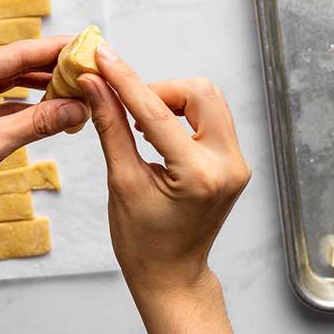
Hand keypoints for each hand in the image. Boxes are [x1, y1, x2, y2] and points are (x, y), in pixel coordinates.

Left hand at [0, 37, 87, 239]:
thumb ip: (39, 121)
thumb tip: (79, 107)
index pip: (17, 54)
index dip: (54, 49)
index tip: (84, 45)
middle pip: (15, 65)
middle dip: (51, 68)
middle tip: (86, 67)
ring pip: (11, 83)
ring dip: (41, 87)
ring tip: (74, 88)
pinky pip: (3, 102)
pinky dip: (27, 106)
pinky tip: (51, 109)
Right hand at [79, 49, 250, 333]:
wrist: (172, 275)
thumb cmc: (142, 241)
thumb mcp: (122, 183)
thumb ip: (112, 128)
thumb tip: (96, 85)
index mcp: (198, 175)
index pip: (157, 113)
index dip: (126, 81)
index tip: (103, 58)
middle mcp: (227, 164)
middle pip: (198, 92)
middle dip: (159, 90)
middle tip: (126, 104)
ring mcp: (237, 162)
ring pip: (209, 101)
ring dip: (172, 100)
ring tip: (140, 122)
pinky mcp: (235, 161)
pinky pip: (212, 119)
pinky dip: (184, 115)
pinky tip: (159, 131)